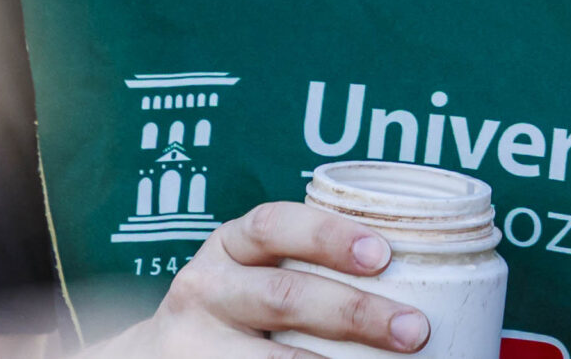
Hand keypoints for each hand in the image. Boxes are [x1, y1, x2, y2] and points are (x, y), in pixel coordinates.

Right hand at [118, 202, 429, 355]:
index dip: (329, 235)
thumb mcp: (254, 270)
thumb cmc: (236, 306)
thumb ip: (308, 266)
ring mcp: (196, 342)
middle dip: (355, 313)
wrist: (156, 357)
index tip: (383, 253)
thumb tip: (410, 270)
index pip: (274, 225)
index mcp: (230, 245)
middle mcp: (207, 288)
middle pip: (284, 297)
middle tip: (414, 329)